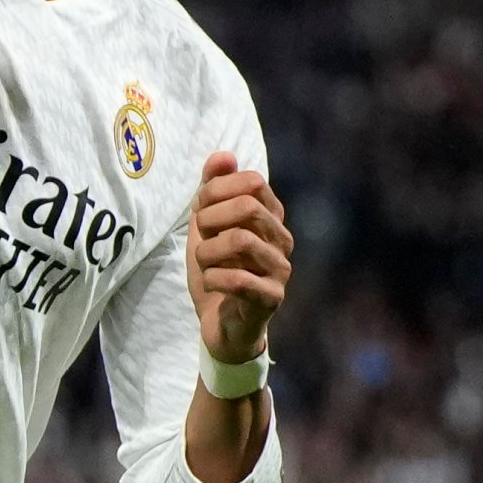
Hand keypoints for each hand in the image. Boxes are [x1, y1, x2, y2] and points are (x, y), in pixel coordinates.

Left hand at [186, 151, 292, 359]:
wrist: (221, 326)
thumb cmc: (216, 271)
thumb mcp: (206, 227)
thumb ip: (212, 189)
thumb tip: (223, 156)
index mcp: (271, 217)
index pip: (252, 181)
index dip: (217, 191)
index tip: (201, 212)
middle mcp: (282, 239)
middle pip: (248, 206)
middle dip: (211, 218)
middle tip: (200, 237)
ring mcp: (281, 269)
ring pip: (240, 240)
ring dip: (208, 252)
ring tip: (205, 264)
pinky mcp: (272, 298)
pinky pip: (237, 279)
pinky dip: (212, 278)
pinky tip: (211, 283)